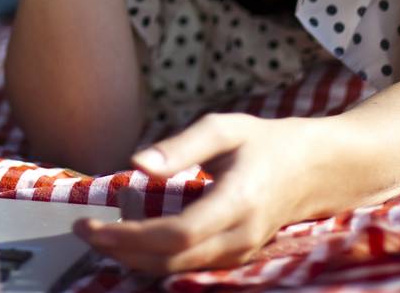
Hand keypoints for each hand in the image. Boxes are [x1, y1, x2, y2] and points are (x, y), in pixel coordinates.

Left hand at [74, 113, 312, 273]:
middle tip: (83, 230)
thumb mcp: (225, 129)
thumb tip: (136, 164)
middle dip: (120, 251)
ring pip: (177, 270)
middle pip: (170, 261)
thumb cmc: (267, 143)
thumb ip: (180, 147)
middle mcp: (239, 237)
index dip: (128, 236)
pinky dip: (155, 259)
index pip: (175, 235)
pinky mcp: (235, 258)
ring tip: (99, 235)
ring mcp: (240, 254)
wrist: (316, 170)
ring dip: (133, 258)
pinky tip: (130, 242)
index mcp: (237, 202)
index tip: (90, 223)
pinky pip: (188, 268)